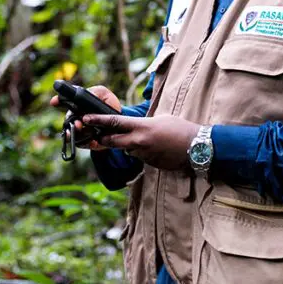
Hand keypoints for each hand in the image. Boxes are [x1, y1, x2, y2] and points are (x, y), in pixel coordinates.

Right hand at [50, 85, 121, 151]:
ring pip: (73, 134)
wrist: (119, 122)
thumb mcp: (104, 95)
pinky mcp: (87, 141)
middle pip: (68, 120)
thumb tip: (88, 94)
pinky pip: (83, 144)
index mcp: (78, 104)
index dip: (58, 101)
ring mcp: (80, 130)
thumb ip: (96, 92)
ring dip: (77, 133)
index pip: (64, 101)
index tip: (54, 101)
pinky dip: (87, 143)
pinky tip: (93, 141)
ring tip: (82, 130)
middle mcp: (76, 118)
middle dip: (70, 121)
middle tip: (77, 123)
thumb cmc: (109, 105)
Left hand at [78, 113, 199, 169]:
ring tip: (148, 139)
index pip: (114, 123)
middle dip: (102, 138)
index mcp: (142, 127)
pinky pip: (139, 157)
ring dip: (128, 146)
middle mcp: (139, 142)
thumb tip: (134, 128)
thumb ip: (143, 123)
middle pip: (112, 141)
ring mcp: (143, 155)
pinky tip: (156, 148)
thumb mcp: (160, 119)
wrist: (196, 147)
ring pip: (127, 150)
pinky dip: (142, 152)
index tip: (86, 118)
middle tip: (95, 135)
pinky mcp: (149, 164)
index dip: (97, 121)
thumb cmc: (180, 129)